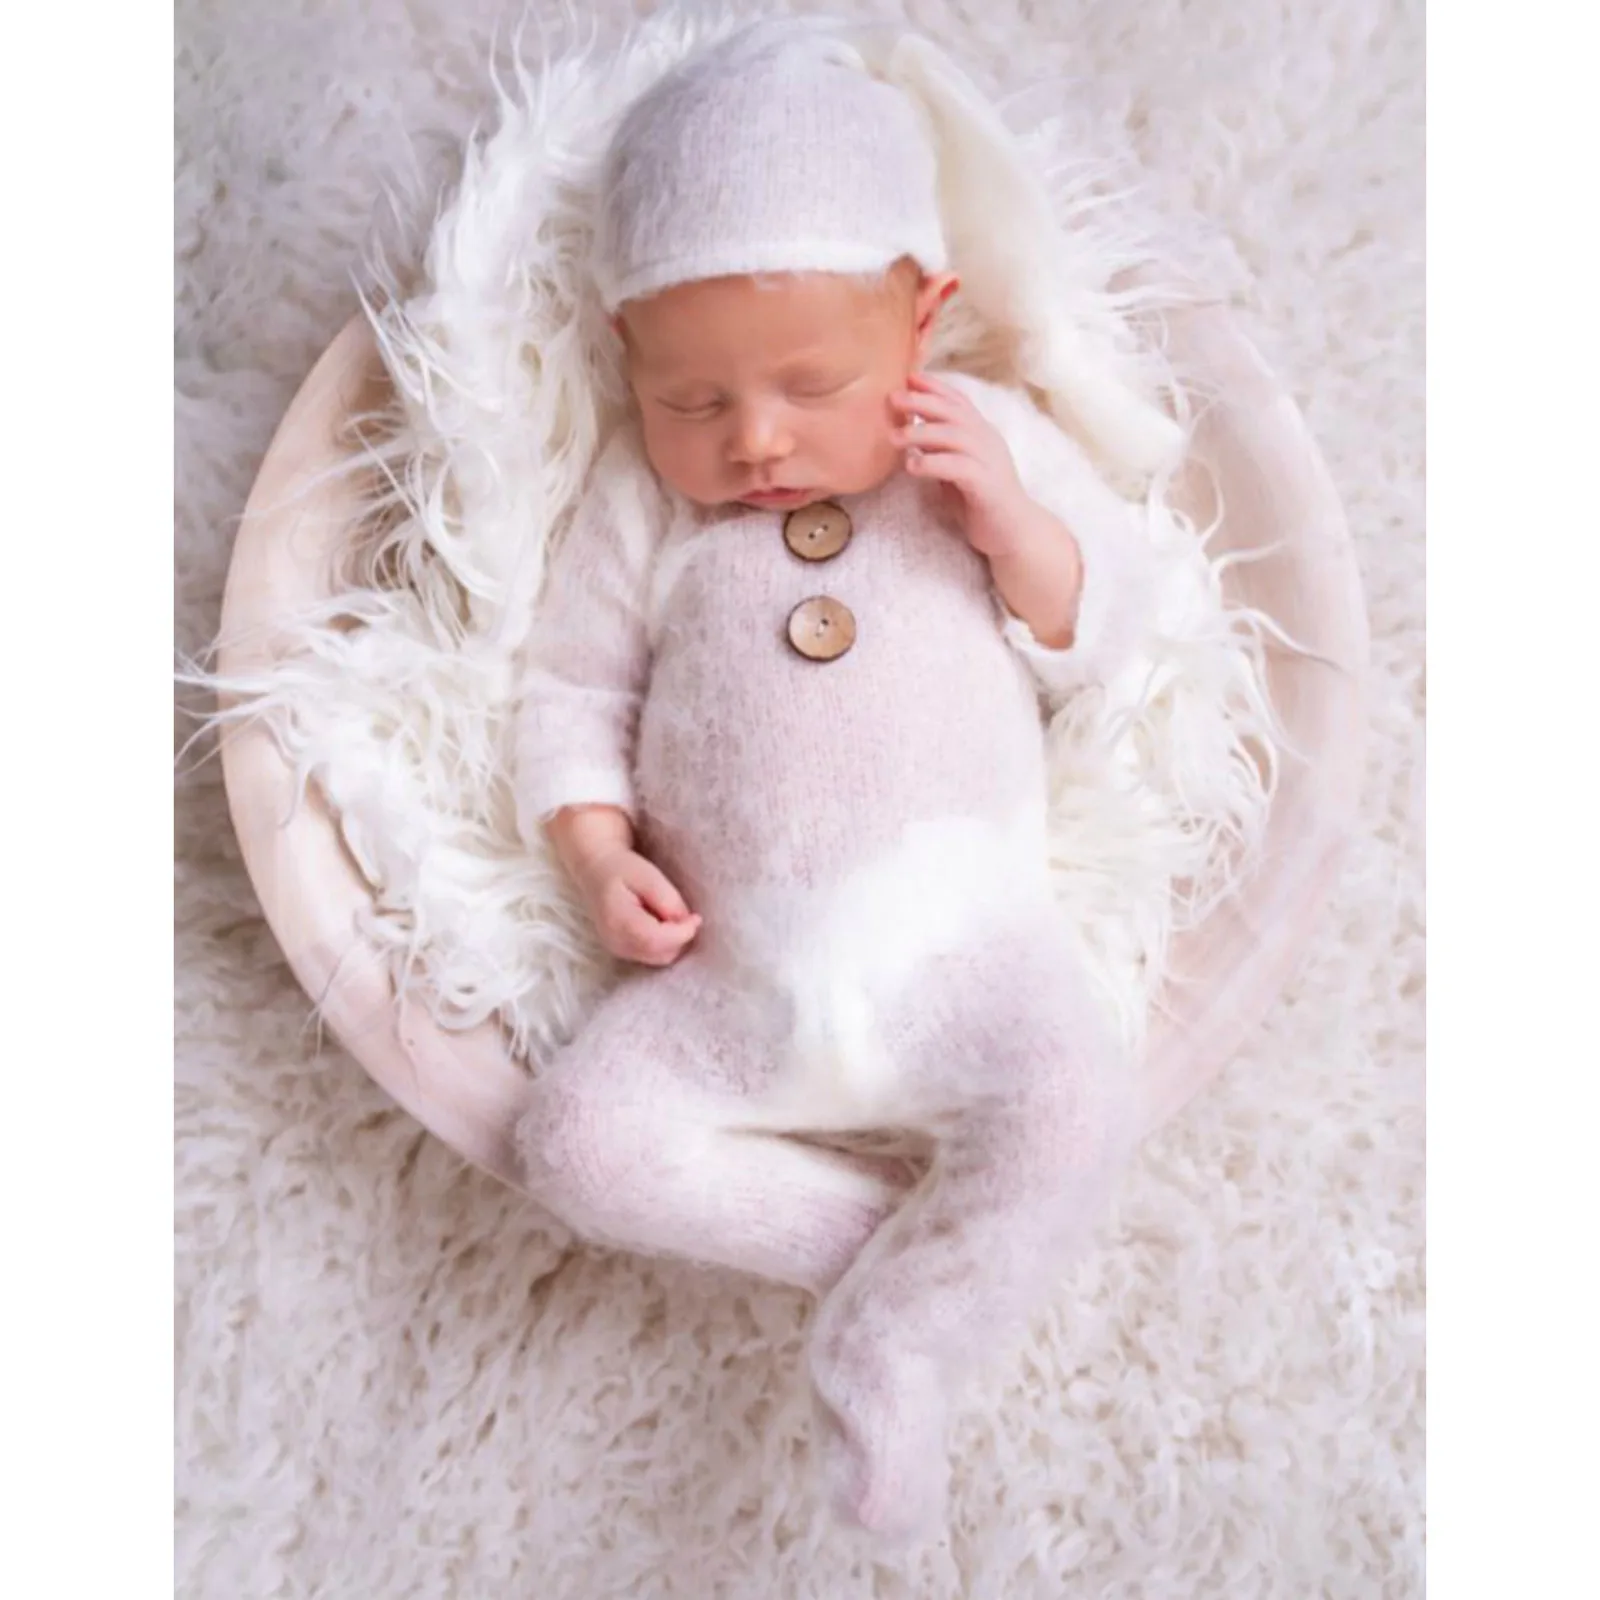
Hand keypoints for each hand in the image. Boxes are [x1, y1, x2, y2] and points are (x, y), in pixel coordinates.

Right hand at [578, 846, 701, 966]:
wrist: (597, 870)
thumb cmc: (622, 869)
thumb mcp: (648, 876)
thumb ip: (668, 900)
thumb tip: (687, 923)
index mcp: (618, 921)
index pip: (656, 940)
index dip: (682, 933)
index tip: (696, 918)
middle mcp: (616, 942)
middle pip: (661, 953)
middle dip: (679, 936)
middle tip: (683, 913)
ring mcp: (618, 950)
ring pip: (660, 957)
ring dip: (673, 940)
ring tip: (668, 914)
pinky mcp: (624, 952)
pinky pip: (654, 955)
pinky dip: (665, 943)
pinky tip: (661, 923)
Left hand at [890, 371, 1036, 558]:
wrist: (1015, 533)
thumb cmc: (982, 502)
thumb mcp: (957, 470)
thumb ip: (941, 451)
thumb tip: (913, 434)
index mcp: (981, 435)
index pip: (959, 402)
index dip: (935, 387)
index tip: (909, 377)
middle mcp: (987, 442)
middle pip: (954, 412)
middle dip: (923, 402)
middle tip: (893, 398)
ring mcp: (988, 461)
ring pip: (954, 436)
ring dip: (921, 433)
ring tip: (894, 437)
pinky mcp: (985, 484)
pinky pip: (957, 467)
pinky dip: (932, 463)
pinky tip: (912, 465)